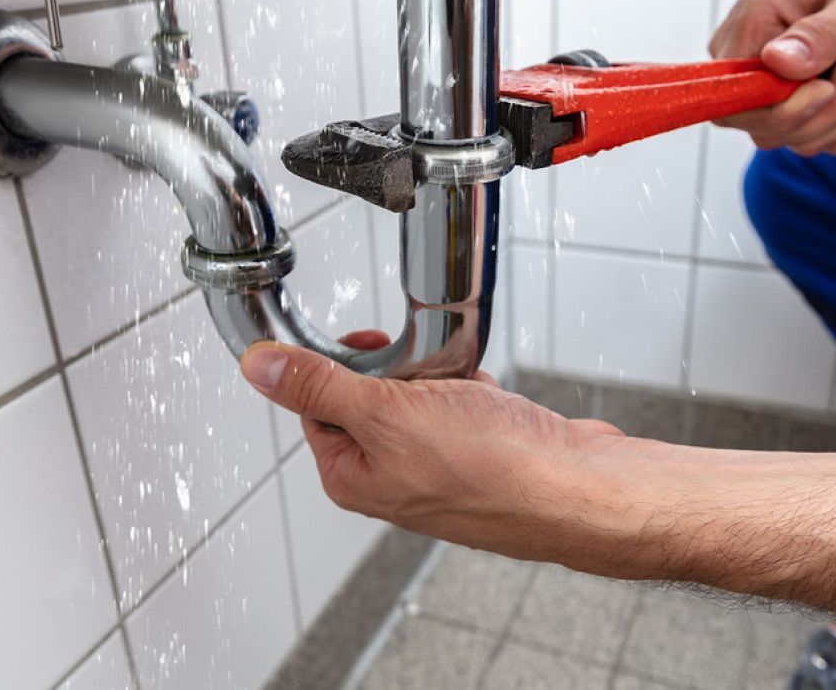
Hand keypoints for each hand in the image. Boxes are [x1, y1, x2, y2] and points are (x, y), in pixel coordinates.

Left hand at [240, 332, 666, 569]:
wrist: (577, 489)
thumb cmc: (491, 468)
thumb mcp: (386, 414)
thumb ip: (319, 387)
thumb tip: (258, 369)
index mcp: (353, 476)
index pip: (316, 406)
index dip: (337, 367)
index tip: (366, 346)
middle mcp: (392, 477)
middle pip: (370, 396)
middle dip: (400, 370)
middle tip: (423, 369)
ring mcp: (439, 467)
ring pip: (420, 396)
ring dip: (439, 377)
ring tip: (463, 385)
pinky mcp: (480, 454)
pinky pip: (462, 404)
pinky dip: (474, 390)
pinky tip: (490, 397)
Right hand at [709, 0, 835, 156]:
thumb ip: (822, 31)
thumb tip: (775, 61)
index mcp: (749, 26)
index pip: (733, 94)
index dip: (779, 106)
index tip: (828, 86)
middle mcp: (746, 67)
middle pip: (765, 127)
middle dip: (832, 105)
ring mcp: (765, 98)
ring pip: (799, 139)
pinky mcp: (790, 118)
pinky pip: (823, 142)